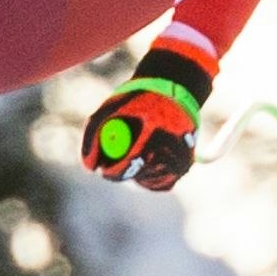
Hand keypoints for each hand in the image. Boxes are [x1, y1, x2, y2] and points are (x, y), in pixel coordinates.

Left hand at [82, 36, 214, 190]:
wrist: (172, 92)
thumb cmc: (137, 100)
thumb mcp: (111, 109)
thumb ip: (94, 136)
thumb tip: (90, 168)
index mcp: (159, 129)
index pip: (134, 161)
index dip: (115, 170)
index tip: (102, 169)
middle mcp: (177, 146)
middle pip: (142, 174)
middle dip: (125, 170)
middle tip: (115, 161)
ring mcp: (184, 158)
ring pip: (150, 180)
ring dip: (137, 172)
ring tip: (137, 149)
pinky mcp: (186, 166)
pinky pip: (161, 183)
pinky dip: (149, 176)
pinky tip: (146, 158)